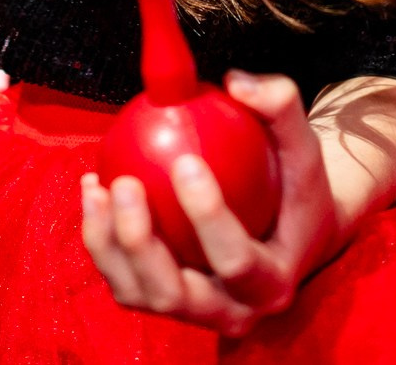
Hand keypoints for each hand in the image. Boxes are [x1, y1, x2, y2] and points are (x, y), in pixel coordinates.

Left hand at [80, 73, 339, 336]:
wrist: (291, 231)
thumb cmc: (295, 183)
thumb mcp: (302, 145)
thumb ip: (280, 106)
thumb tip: (237, 82)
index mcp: (273, 283)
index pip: (237, 262)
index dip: (207, 218)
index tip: (184, 161)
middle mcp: (233, 311)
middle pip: (175, 293)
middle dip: (140, 243)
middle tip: (124, 183)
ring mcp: (194, 312)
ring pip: (138, 293)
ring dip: (108, 243)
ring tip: (98, 185)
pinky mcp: (162, 300)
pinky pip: (122, 278)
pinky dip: (100, 239)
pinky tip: (92, 188)